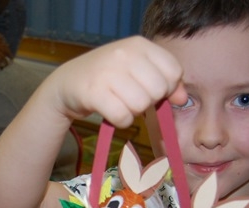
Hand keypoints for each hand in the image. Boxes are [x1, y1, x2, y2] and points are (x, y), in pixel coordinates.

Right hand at [51, 36, 185, 127]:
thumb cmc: (106, 77)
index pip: (173, 71)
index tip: (150, 90)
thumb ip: (164, 80)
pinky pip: (123, 117)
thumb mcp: (136, 71)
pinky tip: (112, 113)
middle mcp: (124, 54)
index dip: (167, 87)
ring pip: (141, 105)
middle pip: (158, 90)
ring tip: (120, 104)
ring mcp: (108, 72)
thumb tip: (182, 98)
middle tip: (132, 98)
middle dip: (148, 101)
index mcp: (139, 44)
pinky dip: (121, 122)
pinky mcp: (94, 93)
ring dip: (133, 112)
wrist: (67, 83)